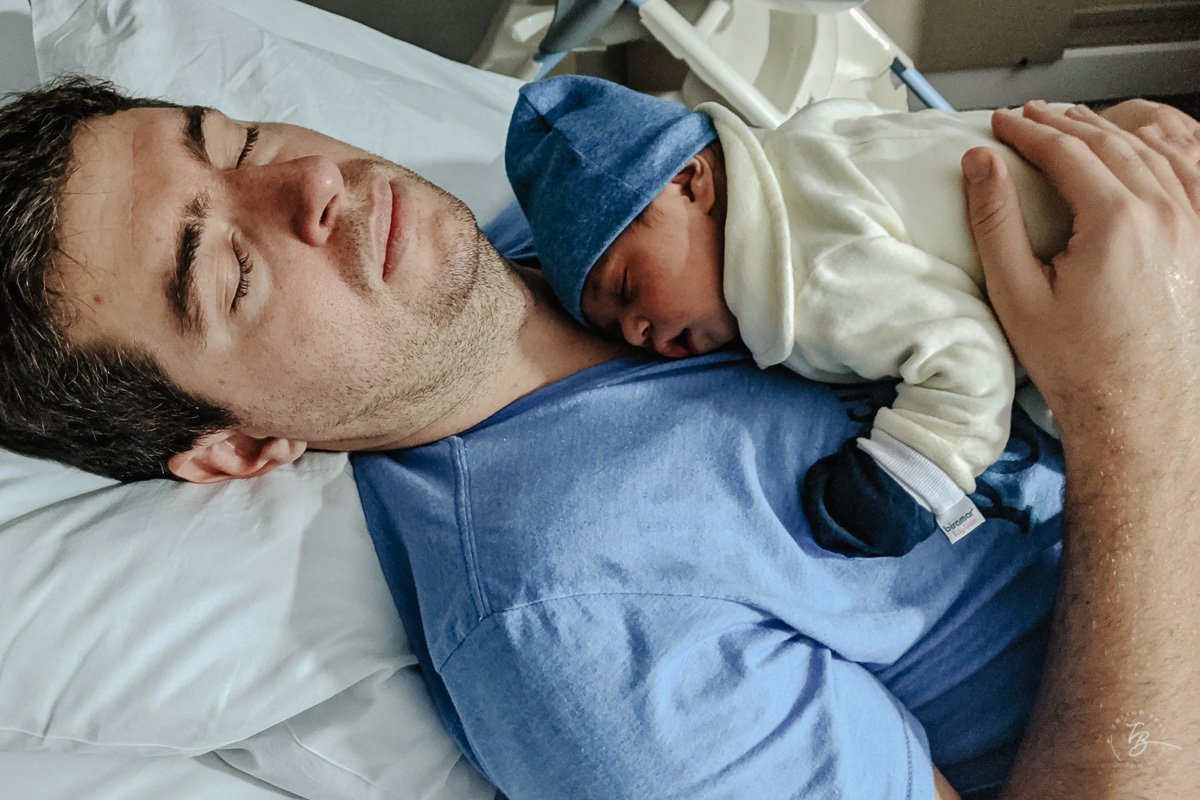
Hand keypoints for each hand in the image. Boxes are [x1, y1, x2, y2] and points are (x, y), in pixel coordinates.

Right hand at [961, 101, 1199, 452]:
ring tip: (1080, 122)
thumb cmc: (1082, 366)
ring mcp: (1196, 225)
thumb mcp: (1017, 294)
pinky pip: (1194, 171)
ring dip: (1112, 127)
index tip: (1003, 124)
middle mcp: (1167, 213)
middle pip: (1111, 141)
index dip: (1028, 131)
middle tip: (1031, 117)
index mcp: (1118, 221)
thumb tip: (980, 164)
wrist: (1139, 414)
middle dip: (1065, 122)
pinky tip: (1147, 142)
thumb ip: (995, 221)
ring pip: (1157, 148)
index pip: (1068, 150)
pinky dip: (1167, 145)